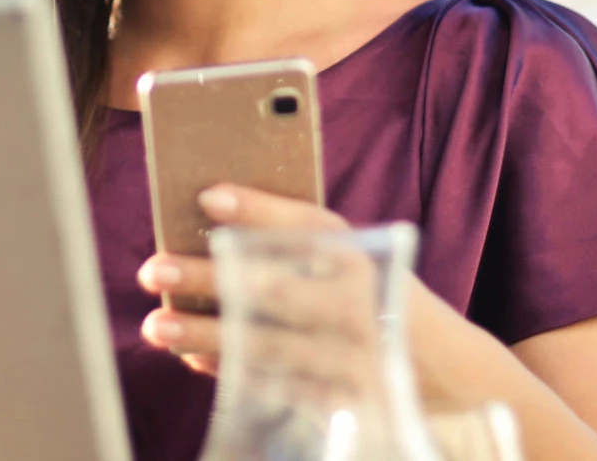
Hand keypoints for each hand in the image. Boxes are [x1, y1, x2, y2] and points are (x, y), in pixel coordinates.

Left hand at [136, 184, 378, 391]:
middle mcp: (358, 306)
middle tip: (154, 269)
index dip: (258, 210)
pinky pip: (273, 385)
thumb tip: (210, 203)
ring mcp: (349, 359)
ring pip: (266, 345)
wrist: (442, 370)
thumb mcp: (352, 257)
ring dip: (205, 334)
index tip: (207, 195)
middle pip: (276, 289)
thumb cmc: (371, 296)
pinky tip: (192, 355)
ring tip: (155, 325)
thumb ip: (292, 235)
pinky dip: (230, 369)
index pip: (309, 226)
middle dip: (211, 279)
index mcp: (362, 257)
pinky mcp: (337, 400)